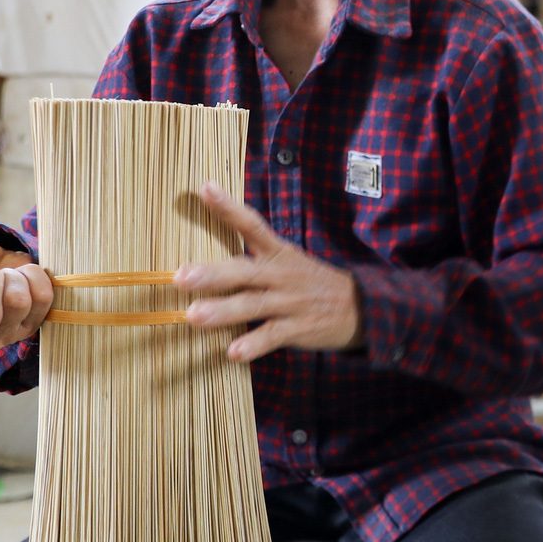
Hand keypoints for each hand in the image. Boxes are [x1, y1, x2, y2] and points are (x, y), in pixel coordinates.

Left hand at [179, 183, 361, 361]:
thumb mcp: (290, 261)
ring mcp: (290, 302)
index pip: (252, 226)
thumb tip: (209, 258)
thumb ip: (255, 258)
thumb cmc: (313, 283)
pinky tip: (233, 352)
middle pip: (244, 271)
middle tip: (181, 276)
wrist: (361, 307)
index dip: (229, 208)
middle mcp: (281, 275)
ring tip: (194, 316)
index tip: (205, 188)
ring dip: (223, 311)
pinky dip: (254, 344)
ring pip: (253, 305)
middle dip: (212, 274)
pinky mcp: (298, 328)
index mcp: (278, 254)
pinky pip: (273, 336)